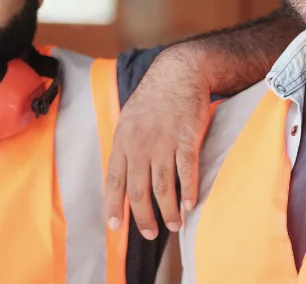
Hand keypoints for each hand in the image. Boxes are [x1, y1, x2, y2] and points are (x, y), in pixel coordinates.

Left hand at [104, 45, 212, 239]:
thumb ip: (126, 147)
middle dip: (143, 218)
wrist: (179, 72)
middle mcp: (140, 144)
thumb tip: (122, 176)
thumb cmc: (154, 98)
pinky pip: (186, 171)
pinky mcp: (187, 138)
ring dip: (168, 211)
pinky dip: (189, 192)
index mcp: (123, 140)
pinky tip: (191, 205)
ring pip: (163, 187)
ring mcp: (164, 142)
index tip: (114, 226)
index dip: (114, 205)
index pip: (114, 180)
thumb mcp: (129, 119)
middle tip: (150, 234)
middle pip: (138, 190)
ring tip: (174, 226)